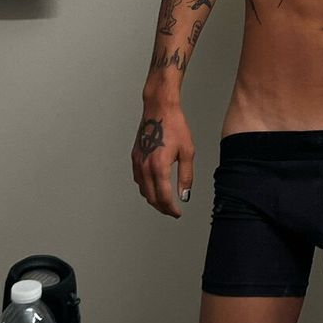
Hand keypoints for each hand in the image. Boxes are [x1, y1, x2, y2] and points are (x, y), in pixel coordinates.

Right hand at [131, 104, 194, 218]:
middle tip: (172, 210)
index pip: (163, 197)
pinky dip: (146, 187)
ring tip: (165, 201)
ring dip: (153, 199)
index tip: (177, 213)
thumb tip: (184, 195)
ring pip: (143, 190)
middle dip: (162, 207)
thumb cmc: (174, 126)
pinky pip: (138, 179)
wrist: (159, 108)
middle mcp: (145, 166)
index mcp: (159, 166)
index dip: (171, 209)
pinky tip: (154, 186)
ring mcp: (138, 162)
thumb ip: (186, 176)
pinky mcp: (135, 157)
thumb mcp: (187, 152)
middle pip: (151, 197)